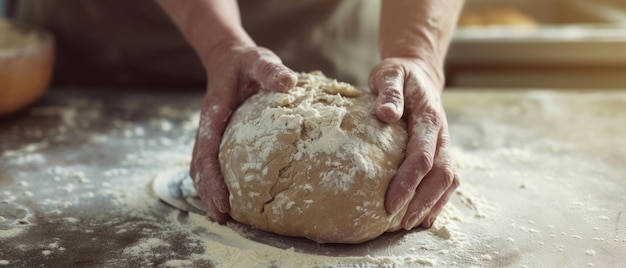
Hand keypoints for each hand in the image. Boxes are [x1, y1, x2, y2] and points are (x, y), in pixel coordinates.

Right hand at [190, 42, 296, 222]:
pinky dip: (216, 180)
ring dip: (210, 190)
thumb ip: (271, 70)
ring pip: (202, 167)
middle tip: (223, 218)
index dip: (211, 179)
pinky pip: (212, 162)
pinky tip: (233, 195)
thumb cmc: (246, 62)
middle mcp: (208, 127)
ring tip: (226, 216)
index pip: (207, 151)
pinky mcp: (218, 136)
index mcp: (214, 113)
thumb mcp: (259, 60)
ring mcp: (211, 133)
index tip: (222, 202)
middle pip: (200, 166)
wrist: (230, 58)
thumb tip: (289, 83)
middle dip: (208, 193)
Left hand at [369, 58, 459, 229]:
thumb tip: (386, 114)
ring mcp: (444, 145)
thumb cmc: (399, 75)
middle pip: (441, 174)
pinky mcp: (441, 152)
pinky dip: (438, 201)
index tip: (389, 202)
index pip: (423, 156)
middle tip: (399, 223)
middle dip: (422, 201)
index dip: (408, 181)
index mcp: (430, 117)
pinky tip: (422, 218)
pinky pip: (446, 181)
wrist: (418, 73)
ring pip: (448, 181)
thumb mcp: (390, 74)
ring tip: (410, 225)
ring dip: (432, 205)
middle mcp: (442, 134)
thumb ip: (389, 91)